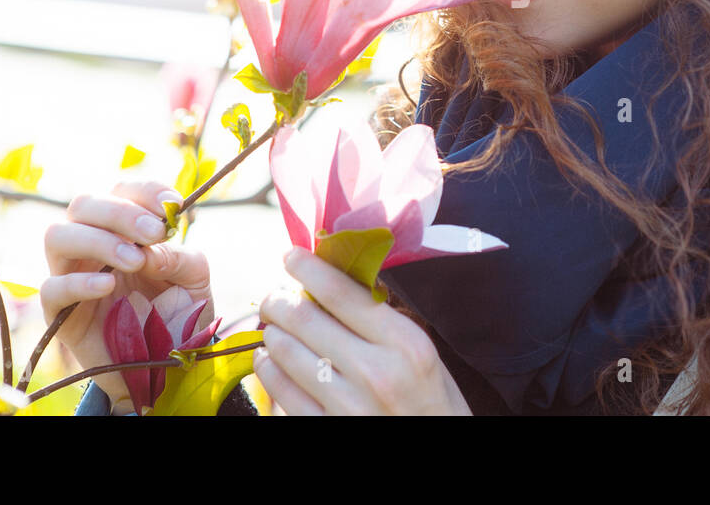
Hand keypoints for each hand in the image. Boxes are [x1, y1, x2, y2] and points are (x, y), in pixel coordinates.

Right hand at [41, 181, 212, 414]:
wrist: (167, 366)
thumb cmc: (178, 314)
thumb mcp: (195, 281)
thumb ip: (181, 258)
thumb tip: (151, 250)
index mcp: (126, 228)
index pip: (123, 190)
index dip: (145, 191)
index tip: (172, 205)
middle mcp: (93, 243)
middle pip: (84, 204)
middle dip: (121, 212)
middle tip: (153, 233)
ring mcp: (72, 274)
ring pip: (57, 235)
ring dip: (98, 240)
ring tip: (135, 260)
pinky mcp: (60, 312)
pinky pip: (51, 288)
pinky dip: (79, 282)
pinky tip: (109, 286)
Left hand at [254, 247, 471, 415]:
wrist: (440, 454)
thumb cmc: (435, 403)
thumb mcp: (424, 354)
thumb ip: (384, 321)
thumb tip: (335, 285)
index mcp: (404, 343)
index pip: (341, 293)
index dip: (308, 268)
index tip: (291, 256)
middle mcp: (375, 372)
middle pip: (304, 319)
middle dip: (279, 301)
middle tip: (274, 297)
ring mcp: (348, 406)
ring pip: (285, 353)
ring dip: (271, 334)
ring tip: (273, 328)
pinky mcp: (327, 431)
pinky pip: (281, 393)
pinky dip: (268, 369)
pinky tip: (269, 361)